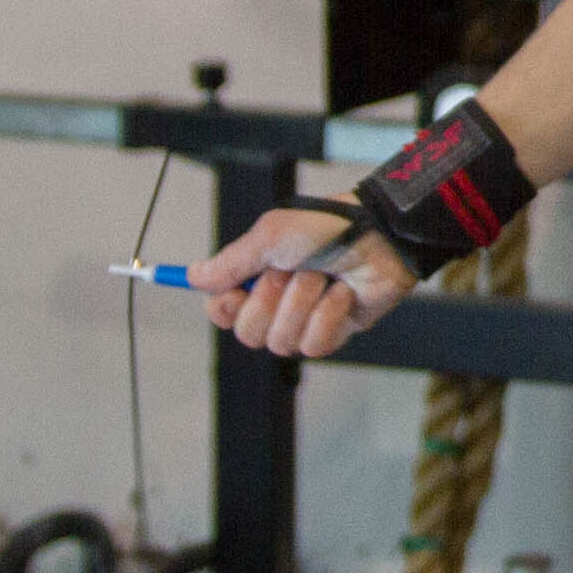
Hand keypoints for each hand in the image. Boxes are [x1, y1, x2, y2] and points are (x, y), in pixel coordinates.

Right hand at [186, 207, 416, 359]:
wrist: (380, 236)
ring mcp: (307, 319)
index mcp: (258, 276)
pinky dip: (328, 315)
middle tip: (290, 272)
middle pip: (248, 333)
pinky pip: (315, 345)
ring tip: (324, 275)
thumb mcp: (272, 235)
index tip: (234, 292)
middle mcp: (279, 301)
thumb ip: (232, 261)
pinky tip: (342, 293)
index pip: (222, 311)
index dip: (224, 308)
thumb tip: (193, 276)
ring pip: (282, 342)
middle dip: (269, 302)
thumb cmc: (327, 227)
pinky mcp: (335, 332)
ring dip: (302, 304)